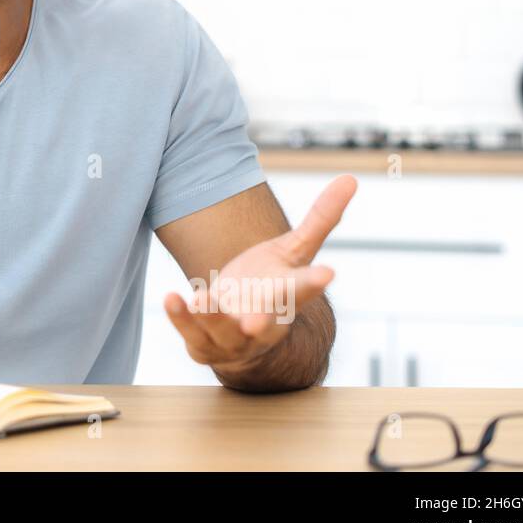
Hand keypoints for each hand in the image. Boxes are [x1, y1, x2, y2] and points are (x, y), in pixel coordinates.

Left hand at [163, 174, 356, 372]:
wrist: (245, 333)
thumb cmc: (271, 284)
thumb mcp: (294, 251)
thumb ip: (320, 219)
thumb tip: (351, 178)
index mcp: (288, 298)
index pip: (303, 289)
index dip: (314, 282)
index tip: (327, 273)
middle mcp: (263, 323)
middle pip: (265, 323)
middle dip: (261, 322)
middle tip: (257, 321)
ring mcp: (233, 338)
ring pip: (223, 331)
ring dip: (212, 318)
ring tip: (200, 299)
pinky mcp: (204, 344)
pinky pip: (191, 333)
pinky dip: (181, 318)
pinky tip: (171, 298)